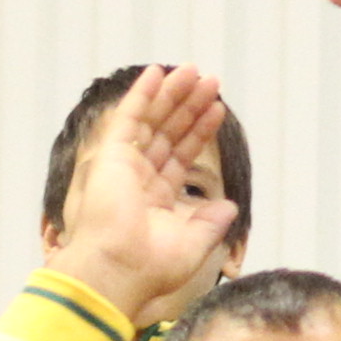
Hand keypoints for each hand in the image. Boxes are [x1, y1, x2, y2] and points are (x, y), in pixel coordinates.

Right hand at [36, 62, 241, 333]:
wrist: (118, 269)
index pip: (179, 156)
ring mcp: (122, 166)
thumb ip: (211, 223)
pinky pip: (128, 117)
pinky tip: (157, 72)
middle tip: (211, 82)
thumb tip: (230, 206)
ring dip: (172, 94)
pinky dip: (142, 94)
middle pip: (168, 133)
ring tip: (195, 71)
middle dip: (190, 107)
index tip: (217, 110)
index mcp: (154, 202)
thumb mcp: (194, 246)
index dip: (199, 132)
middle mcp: (137, 181)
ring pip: (151, 120)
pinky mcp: (110, 156)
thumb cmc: (150, 267)